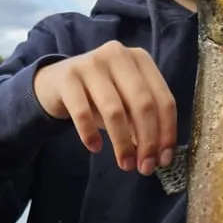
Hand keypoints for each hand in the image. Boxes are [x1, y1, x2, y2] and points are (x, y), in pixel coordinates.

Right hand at [33, 41, 177, 175]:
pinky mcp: (68, 78)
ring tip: (125, 164)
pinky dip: (90, 134)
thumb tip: (157, 156)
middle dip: (148, 141)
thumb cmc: (98, 95)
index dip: (167, 132)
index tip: (163, 161)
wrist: (55, 83)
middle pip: (143, 104)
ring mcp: (91, 64)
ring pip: (115, 110)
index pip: (163, 99)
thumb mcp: (125, 103)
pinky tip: (95, 147)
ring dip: (122, 143)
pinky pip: (83, 113)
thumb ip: (142, 122)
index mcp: (141, 59)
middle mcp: (118, 55)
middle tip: (145, 168)